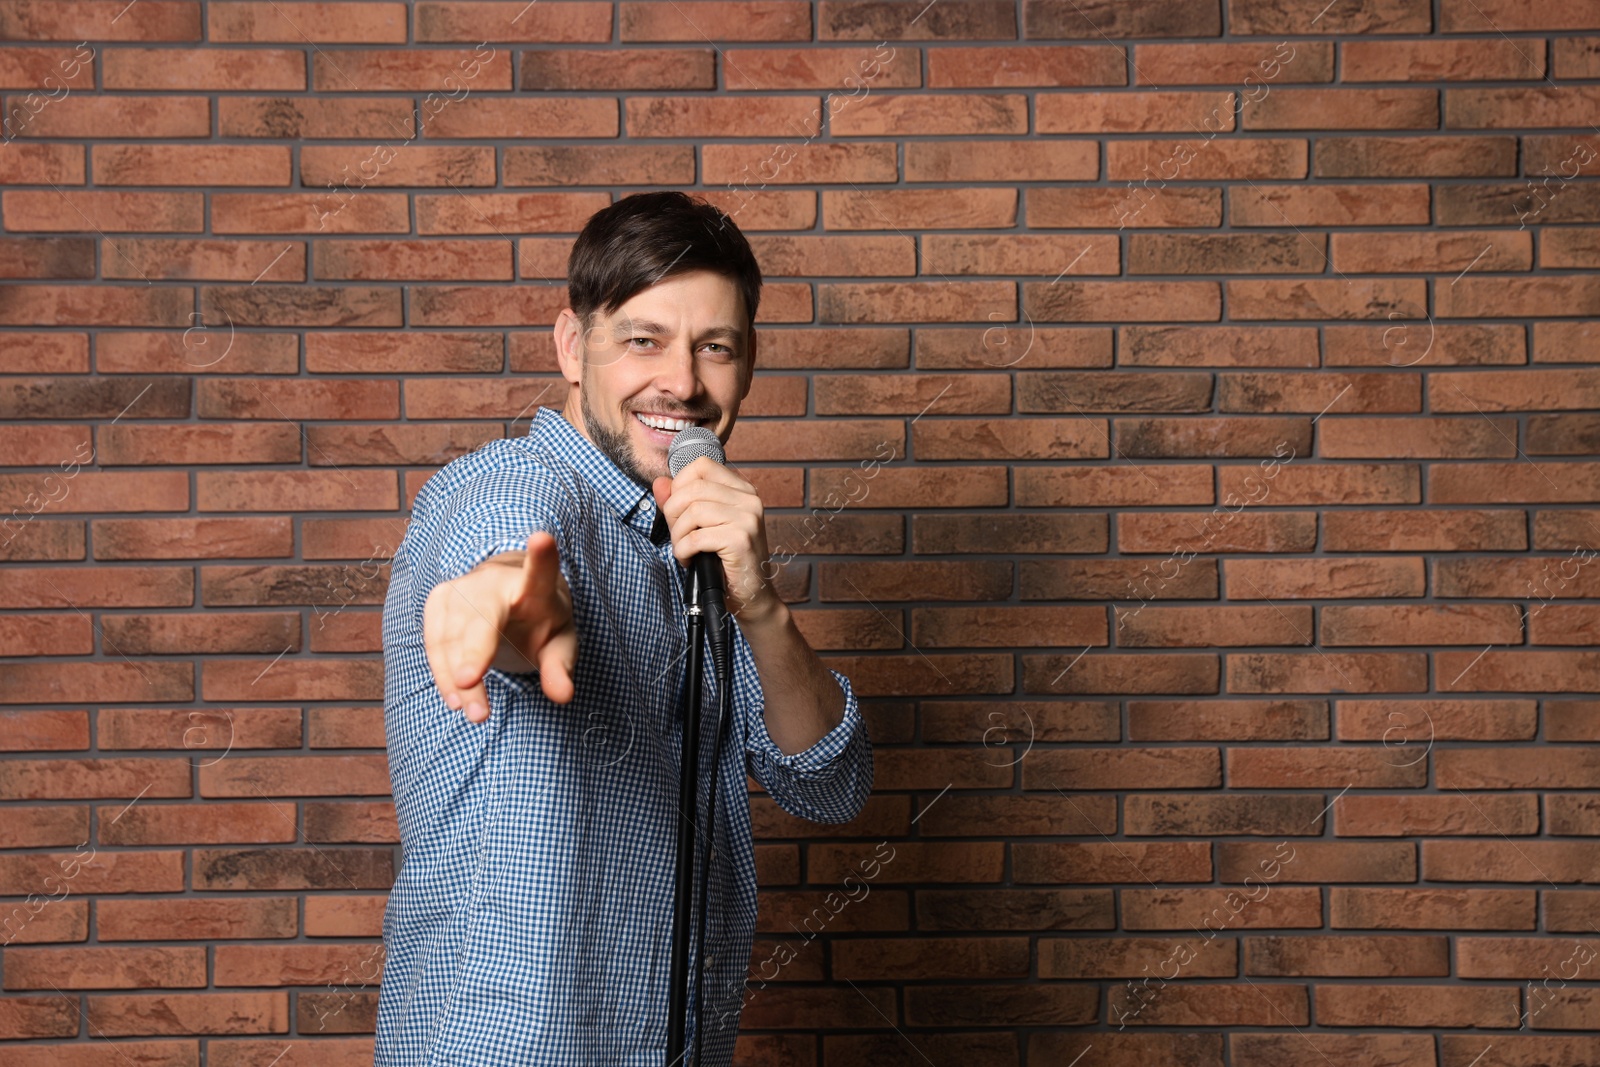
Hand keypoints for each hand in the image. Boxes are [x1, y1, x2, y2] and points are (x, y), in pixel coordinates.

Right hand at [422, 530, 577, 720]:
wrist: (510, 597)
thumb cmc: (541, 622)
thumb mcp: (560, 643)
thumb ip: (561, 668)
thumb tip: (563, 696)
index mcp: (536, 586)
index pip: (540, 570)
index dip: (541, 556)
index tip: (542, 538)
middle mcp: (495, 581)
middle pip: (482, 613)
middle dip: (474, 649)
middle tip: (470, 684)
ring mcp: (463, 588)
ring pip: (453, 634)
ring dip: (457, 676)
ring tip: (475, 714)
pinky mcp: (439, 601)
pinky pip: (434, 641)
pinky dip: (443, 672)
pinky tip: (456, 698)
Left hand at [653, 457, 780, 623]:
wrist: (752, 595)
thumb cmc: (726, 560)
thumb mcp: (702, 525)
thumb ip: (680, 502)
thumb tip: (659, 483)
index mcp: (742, 489)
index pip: (701, 465)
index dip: (680, 484)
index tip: (678, 509)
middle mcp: (749, 499)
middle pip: (692, 489)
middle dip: (673, 513)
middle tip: (678, 535)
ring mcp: (747, 518)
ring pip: (692, 512)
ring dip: (678, 536)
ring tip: (684, 549)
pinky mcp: (740, 540)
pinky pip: (695, 537)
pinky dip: (683, 551)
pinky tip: (690, 559)